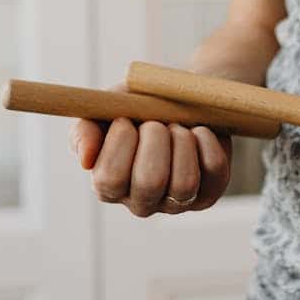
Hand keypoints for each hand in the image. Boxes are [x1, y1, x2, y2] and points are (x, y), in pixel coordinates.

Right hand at [70, 85, 231, 216]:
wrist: (180, 97)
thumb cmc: (137, 106)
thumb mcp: (106, 109)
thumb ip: (85, 130)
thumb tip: (86, 160)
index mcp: (109, 186)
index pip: (109, 180)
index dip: (119, 145)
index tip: (125, 120)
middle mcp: (142, 201)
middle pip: (149, 183)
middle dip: (154, 140)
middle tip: (155, 122)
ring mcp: (177, 202)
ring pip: (183, 183)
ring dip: (181, 142)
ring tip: (177, 126)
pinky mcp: (208, 192)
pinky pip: (213, 170)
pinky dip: (207, 141)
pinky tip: (198, 130)